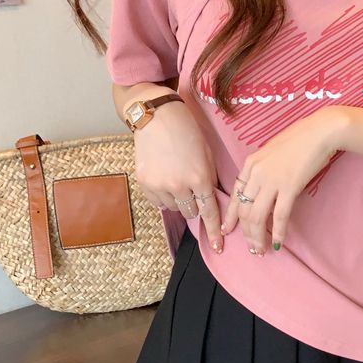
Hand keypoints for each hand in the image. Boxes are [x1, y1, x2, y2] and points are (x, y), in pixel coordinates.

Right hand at [133, 99, 224, 253]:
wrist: (157, 116)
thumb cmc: (187, 131)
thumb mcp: (207, 154)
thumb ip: (210, 179)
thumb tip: (213, 201)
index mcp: (200, 177)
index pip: (210, 212)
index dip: (215, 230)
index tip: (218, 246)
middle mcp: (179, 185)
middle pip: (191, 212)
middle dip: (195, 205)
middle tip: (192, 188)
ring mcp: (160, 185)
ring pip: (175, 208)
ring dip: (179, 200)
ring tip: (176, 178)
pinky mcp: (144, 182)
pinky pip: (158, 202)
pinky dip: (163, 196)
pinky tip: (164, 179)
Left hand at [221, 106, 349, 254]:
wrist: (320, 132)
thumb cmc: (300, 139)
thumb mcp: (272, 151)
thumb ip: (263, 169)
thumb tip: (263, 188)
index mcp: (250, 163)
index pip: (235, 194)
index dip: (231, 216)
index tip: (229, 229)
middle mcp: (256, 173)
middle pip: (244, 210)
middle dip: (246, 232)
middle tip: (252, 247)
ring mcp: (272, 180)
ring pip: (257, 216)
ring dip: (258, 237)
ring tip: (261, 250)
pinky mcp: (289, 187)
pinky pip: (280, 215)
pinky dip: (278, 231)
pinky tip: (279, 242)